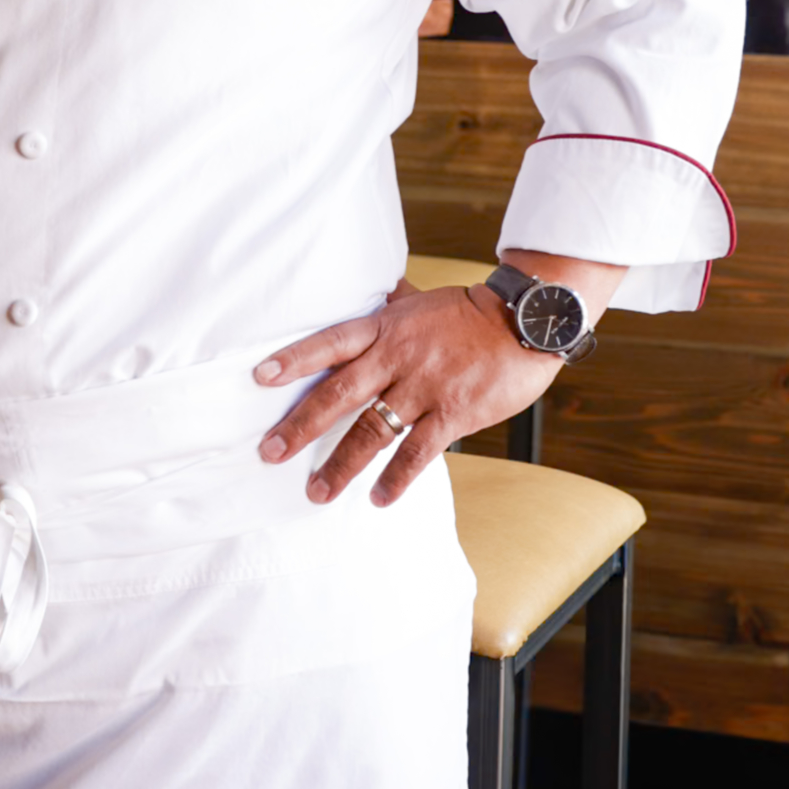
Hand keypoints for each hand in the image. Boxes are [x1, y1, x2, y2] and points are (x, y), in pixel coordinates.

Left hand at [253, 255, 620, 507]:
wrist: (527, 320)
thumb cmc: (470, 312)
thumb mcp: (421, 300)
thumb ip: (391, 303)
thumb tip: (371, 289)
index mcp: (386, 329)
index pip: (330, 342)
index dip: (294, 358)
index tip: (260, 378)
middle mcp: (398, 358)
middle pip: (339, 393)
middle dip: (301, 425)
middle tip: (270, 452)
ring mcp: (425, 387)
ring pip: (373, 430)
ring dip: (341, 464)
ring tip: (317, 492)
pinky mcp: (454, 413)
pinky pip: (418, 452)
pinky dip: (396, 478)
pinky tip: (378, 498)